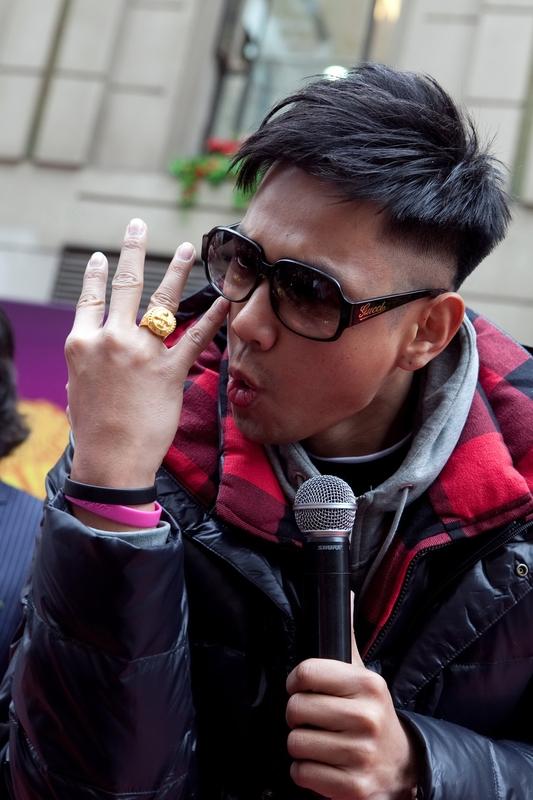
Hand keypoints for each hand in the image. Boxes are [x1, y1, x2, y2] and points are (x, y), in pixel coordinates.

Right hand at [65, 218, 228, 489]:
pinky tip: (225, 300)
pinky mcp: (170, 371)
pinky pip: (195, 337)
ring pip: (162, 301)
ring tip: (186, 248)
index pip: (88, 297)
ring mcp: (142, 353)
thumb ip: (90, 360)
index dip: (96, 274)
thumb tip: (95, 348)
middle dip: (131, 251)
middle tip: (137, 225)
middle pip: (124, 286)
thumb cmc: (92, 430)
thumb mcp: (79, 387)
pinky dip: (213, 316)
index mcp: (82, 343)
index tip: (101, 257)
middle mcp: (111, 339)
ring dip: (176, 270)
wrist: (111, 461)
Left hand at [286, 640, 418, 799]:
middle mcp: (366, 718)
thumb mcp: (364, 675)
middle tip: (315, 718)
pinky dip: (306, 771)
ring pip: (295, 743)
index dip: (296, 681)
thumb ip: (348, 637)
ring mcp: (360, 755)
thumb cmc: (372, 715)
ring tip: (321, 742)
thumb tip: (346, 593)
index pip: (305, 673)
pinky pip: (301, 773)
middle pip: (295, 708)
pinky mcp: (352, 787)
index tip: (303, 687)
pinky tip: (325, 764)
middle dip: (298, 715)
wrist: (402, 767)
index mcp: (367, 684)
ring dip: (302, 745)